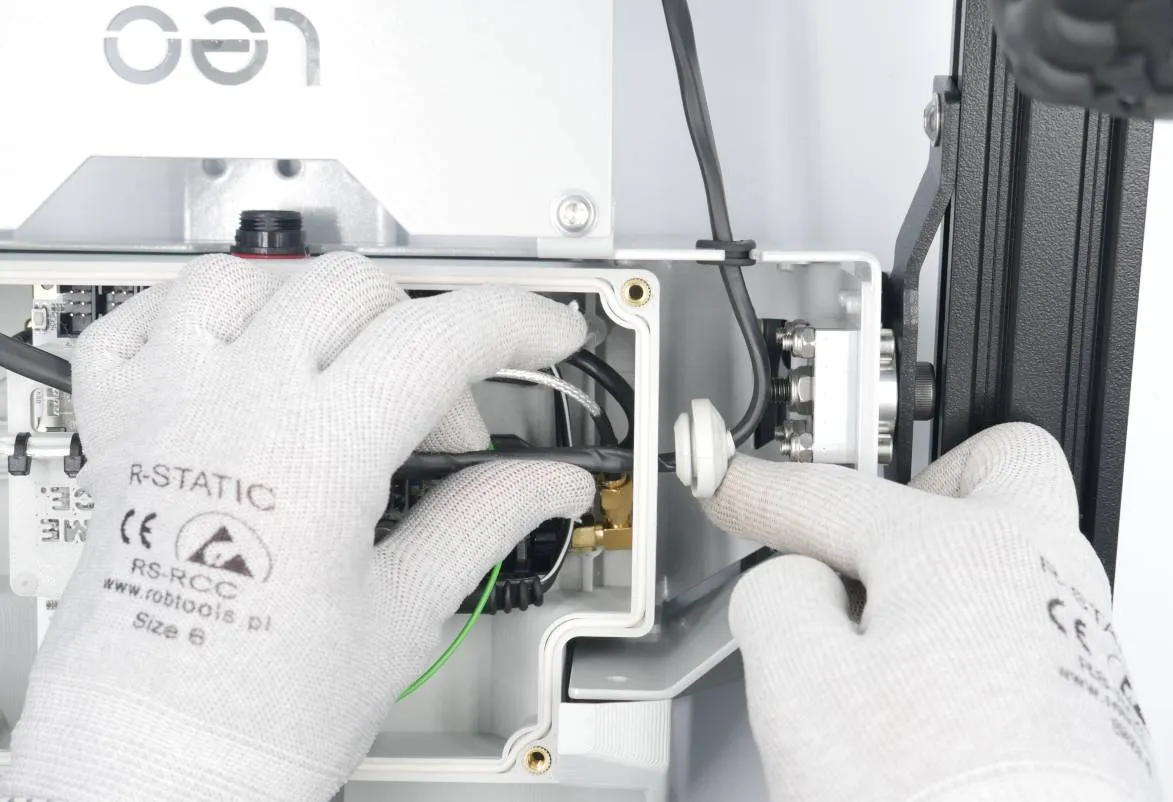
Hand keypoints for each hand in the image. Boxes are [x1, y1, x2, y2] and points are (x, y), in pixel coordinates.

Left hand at [0, 253, 594, 801]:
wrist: (157, 752)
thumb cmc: (257, 713)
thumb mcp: (400, 611)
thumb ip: (484, 519)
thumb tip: (548, 485)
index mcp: (312, 457)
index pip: (439, 336)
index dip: (516, 321)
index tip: (546, 332)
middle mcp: (229, 411)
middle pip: (356, 290)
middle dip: (430, 330)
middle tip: (449, 416)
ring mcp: (163, 410)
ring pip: (247, 278)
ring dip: (319, 304)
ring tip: (351, 369)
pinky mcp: (118, 429)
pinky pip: (139, 319)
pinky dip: (198, 310)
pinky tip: (239, 347)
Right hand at [704, 424, 1158, 801]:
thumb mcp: (800, 681)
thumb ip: (775, 594)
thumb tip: (791, 581)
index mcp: (966, 550)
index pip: (838, 497)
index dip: (765, 493)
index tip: (736, 489)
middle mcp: (1038, 575)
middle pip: (988, 469)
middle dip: (916, 485)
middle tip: (860, 534)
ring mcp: (1070, 635)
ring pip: (1006, 553)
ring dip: (939, 570)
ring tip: (876, 637)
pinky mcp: (1083, 699)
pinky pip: (1016, 624)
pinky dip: (963, 632)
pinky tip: (920, 693)